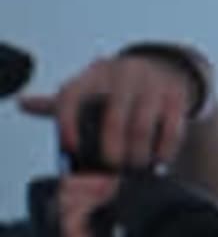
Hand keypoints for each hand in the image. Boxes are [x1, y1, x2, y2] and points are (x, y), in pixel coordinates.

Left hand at [44, 47, 201, 176]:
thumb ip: (59, 103)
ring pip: (143, 126)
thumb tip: (23, 103)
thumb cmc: (116, 87)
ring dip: (138, 153)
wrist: (162, 68)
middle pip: (114, 116)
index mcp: (93, 75)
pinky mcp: (175, 96)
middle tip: (112, 168)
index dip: (68, 123)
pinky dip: (165, 149)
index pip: (72, 96)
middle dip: (112, 147)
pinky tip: (159, 161)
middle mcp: (121, 75)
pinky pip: (172, 127)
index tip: (70, 148)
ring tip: (136, 168)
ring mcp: (150, 85)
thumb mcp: (89, 88)